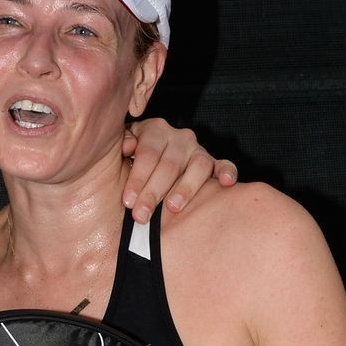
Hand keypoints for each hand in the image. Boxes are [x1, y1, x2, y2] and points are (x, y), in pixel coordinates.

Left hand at [121, 118, 237, 223]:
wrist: (145, 172)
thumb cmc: (127, 165)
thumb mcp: (117, 152)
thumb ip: (121, 145)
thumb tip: (129, 146)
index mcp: (154, 130)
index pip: (148, 154)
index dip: (137, 178)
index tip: (128, 201)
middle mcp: (178, 137)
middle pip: (170, 164)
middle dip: (153, 192)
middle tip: (141, 216)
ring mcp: (197, 150)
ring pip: (197, 166)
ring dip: (185, 188)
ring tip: (172, 208)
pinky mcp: (212, 164)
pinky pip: (223, 165)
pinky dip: (227, 172)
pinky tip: (226, 183)